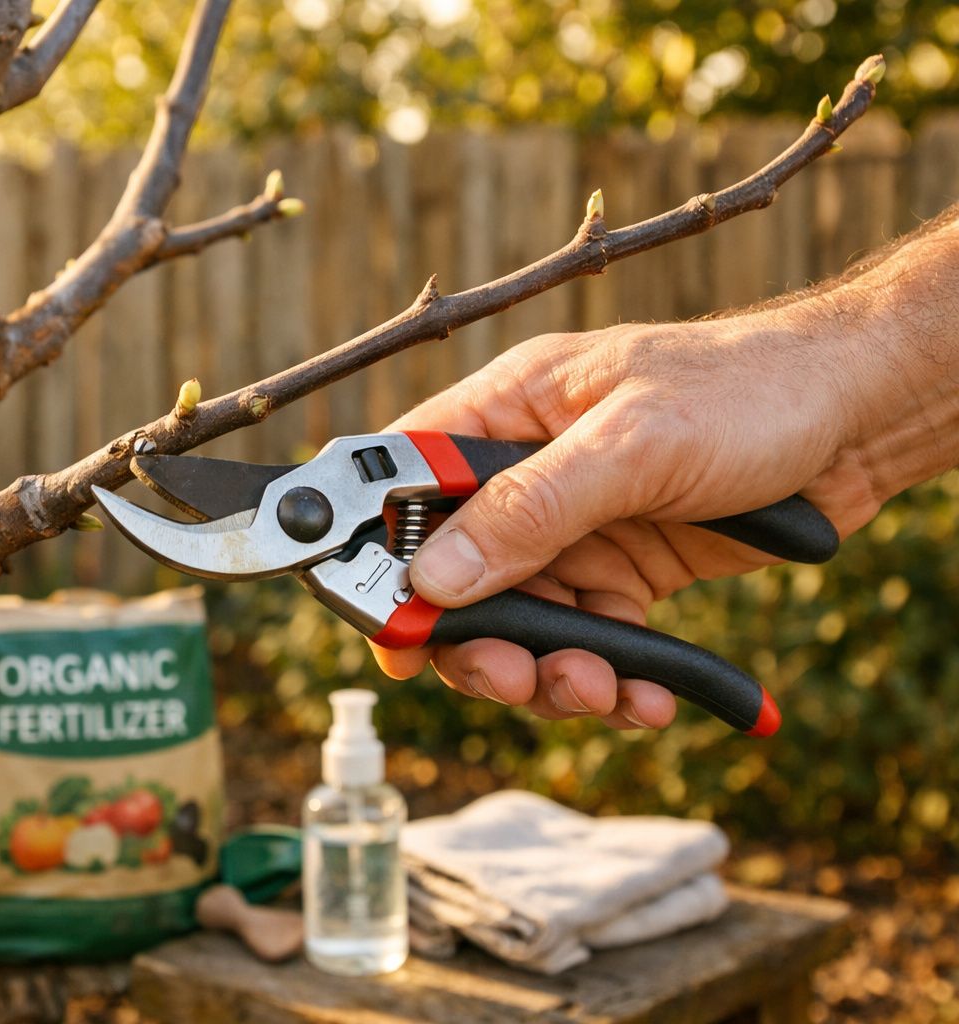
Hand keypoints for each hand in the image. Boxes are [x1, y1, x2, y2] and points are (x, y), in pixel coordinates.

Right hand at [373, 313, 881, 728]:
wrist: (863, 419)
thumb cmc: (751, 392)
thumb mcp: (635, 444)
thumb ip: (531, 509)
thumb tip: (436, 579)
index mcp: (506, 412)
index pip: (405, 483)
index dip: (380, 559)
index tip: (389, 634)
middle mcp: (526, 475)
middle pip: (456, 577)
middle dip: (479, 643)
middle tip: (510, 679)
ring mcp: (574, 529)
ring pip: (522, 623)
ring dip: (550, 673)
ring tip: (599, 690)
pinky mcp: (623, 574)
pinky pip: (590, 641)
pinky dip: (610, 679)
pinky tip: (644, 697)